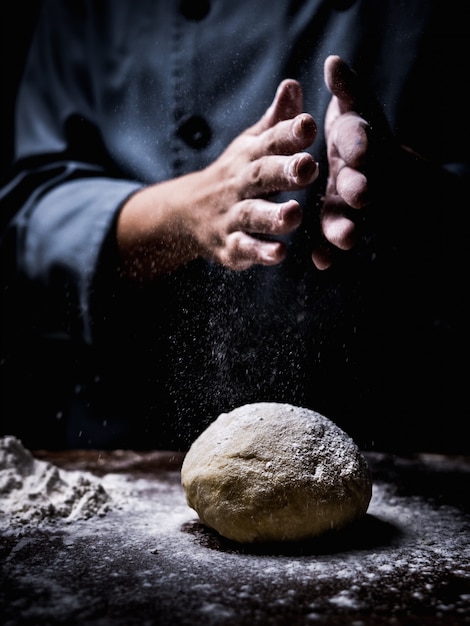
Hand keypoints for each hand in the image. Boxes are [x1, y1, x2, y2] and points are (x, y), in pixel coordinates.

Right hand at [117, 79, 317, 278]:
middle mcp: (238, 184)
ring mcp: (231, 216)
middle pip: (260, 176)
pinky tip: (280, 254)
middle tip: (308, 167)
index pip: (269, 141)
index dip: (288, 133)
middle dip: (284, 172)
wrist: (186, 213)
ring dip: (273, 216)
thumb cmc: (233, 174)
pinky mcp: (229, 247)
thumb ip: (276, 122)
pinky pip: (244, 249)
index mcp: (249, 157)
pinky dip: (260, 253)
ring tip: (294, 214)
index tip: (309, 124)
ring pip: (251, 215)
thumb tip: (293, 83)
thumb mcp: (251, 146)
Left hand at [312, 55, 393, 269]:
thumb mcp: (353, 109)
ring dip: (347, 226)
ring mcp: (351, 202)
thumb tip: (333, 63)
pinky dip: (329, 250)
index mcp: (358, 143)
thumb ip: (346, 90)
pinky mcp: (340, 222)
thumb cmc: (355, 133)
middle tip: (360, 195)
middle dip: (360, 187)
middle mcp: (359, 172)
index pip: (360, 140)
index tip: (359, 148)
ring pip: (350, 215)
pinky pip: (333, 238)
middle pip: (361, 180)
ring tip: (346, 240)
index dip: (360, 144)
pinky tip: (322, 262)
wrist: (360, 164)